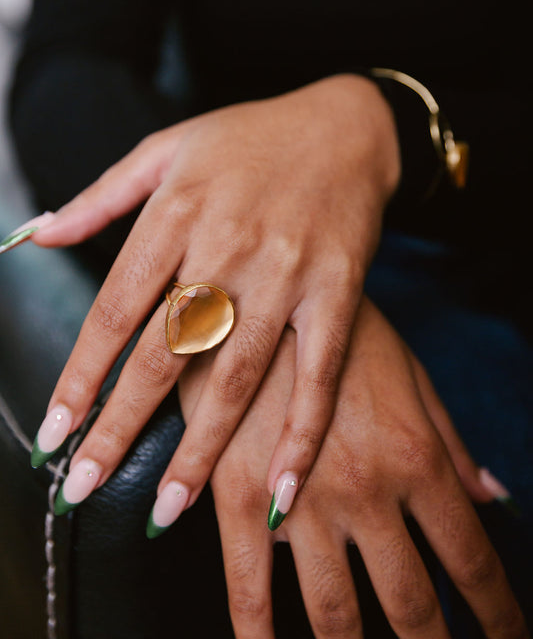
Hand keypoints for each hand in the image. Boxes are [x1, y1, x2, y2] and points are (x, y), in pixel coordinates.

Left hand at [29, 75, 400, 515]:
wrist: (343, 126)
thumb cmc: (247, 138)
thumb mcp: (166, 147)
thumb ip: (101, 195)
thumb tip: (35, 235)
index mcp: (176, 211)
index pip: (116, 309)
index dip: (80, 377)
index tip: (53, 434)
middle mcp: (228, 246)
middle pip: (165, 353)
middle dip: (120, 427)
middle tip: (82, 488)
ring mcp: (287, 273)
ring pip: (236, 374)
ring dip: (200, 449)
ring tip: (166, 510)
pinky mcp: (339, 291)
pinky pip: (318, 371)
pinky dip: (302, 431)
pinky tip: (280, 486)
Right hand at [180, 299, 527, 638]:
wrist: (257, 287)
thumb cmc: (338, 327)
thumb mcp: (408, 370)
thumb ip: (451, 440)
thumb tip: (494, 496)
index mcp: (415, 456)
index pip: (470, 559)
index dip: (498, 615)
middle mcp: (366, 489)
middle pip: (412, 605)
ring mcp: (300, 499)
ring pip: (336, 615)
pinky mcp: (238, 496)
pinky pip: (249, 587)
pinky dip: (260, 637)